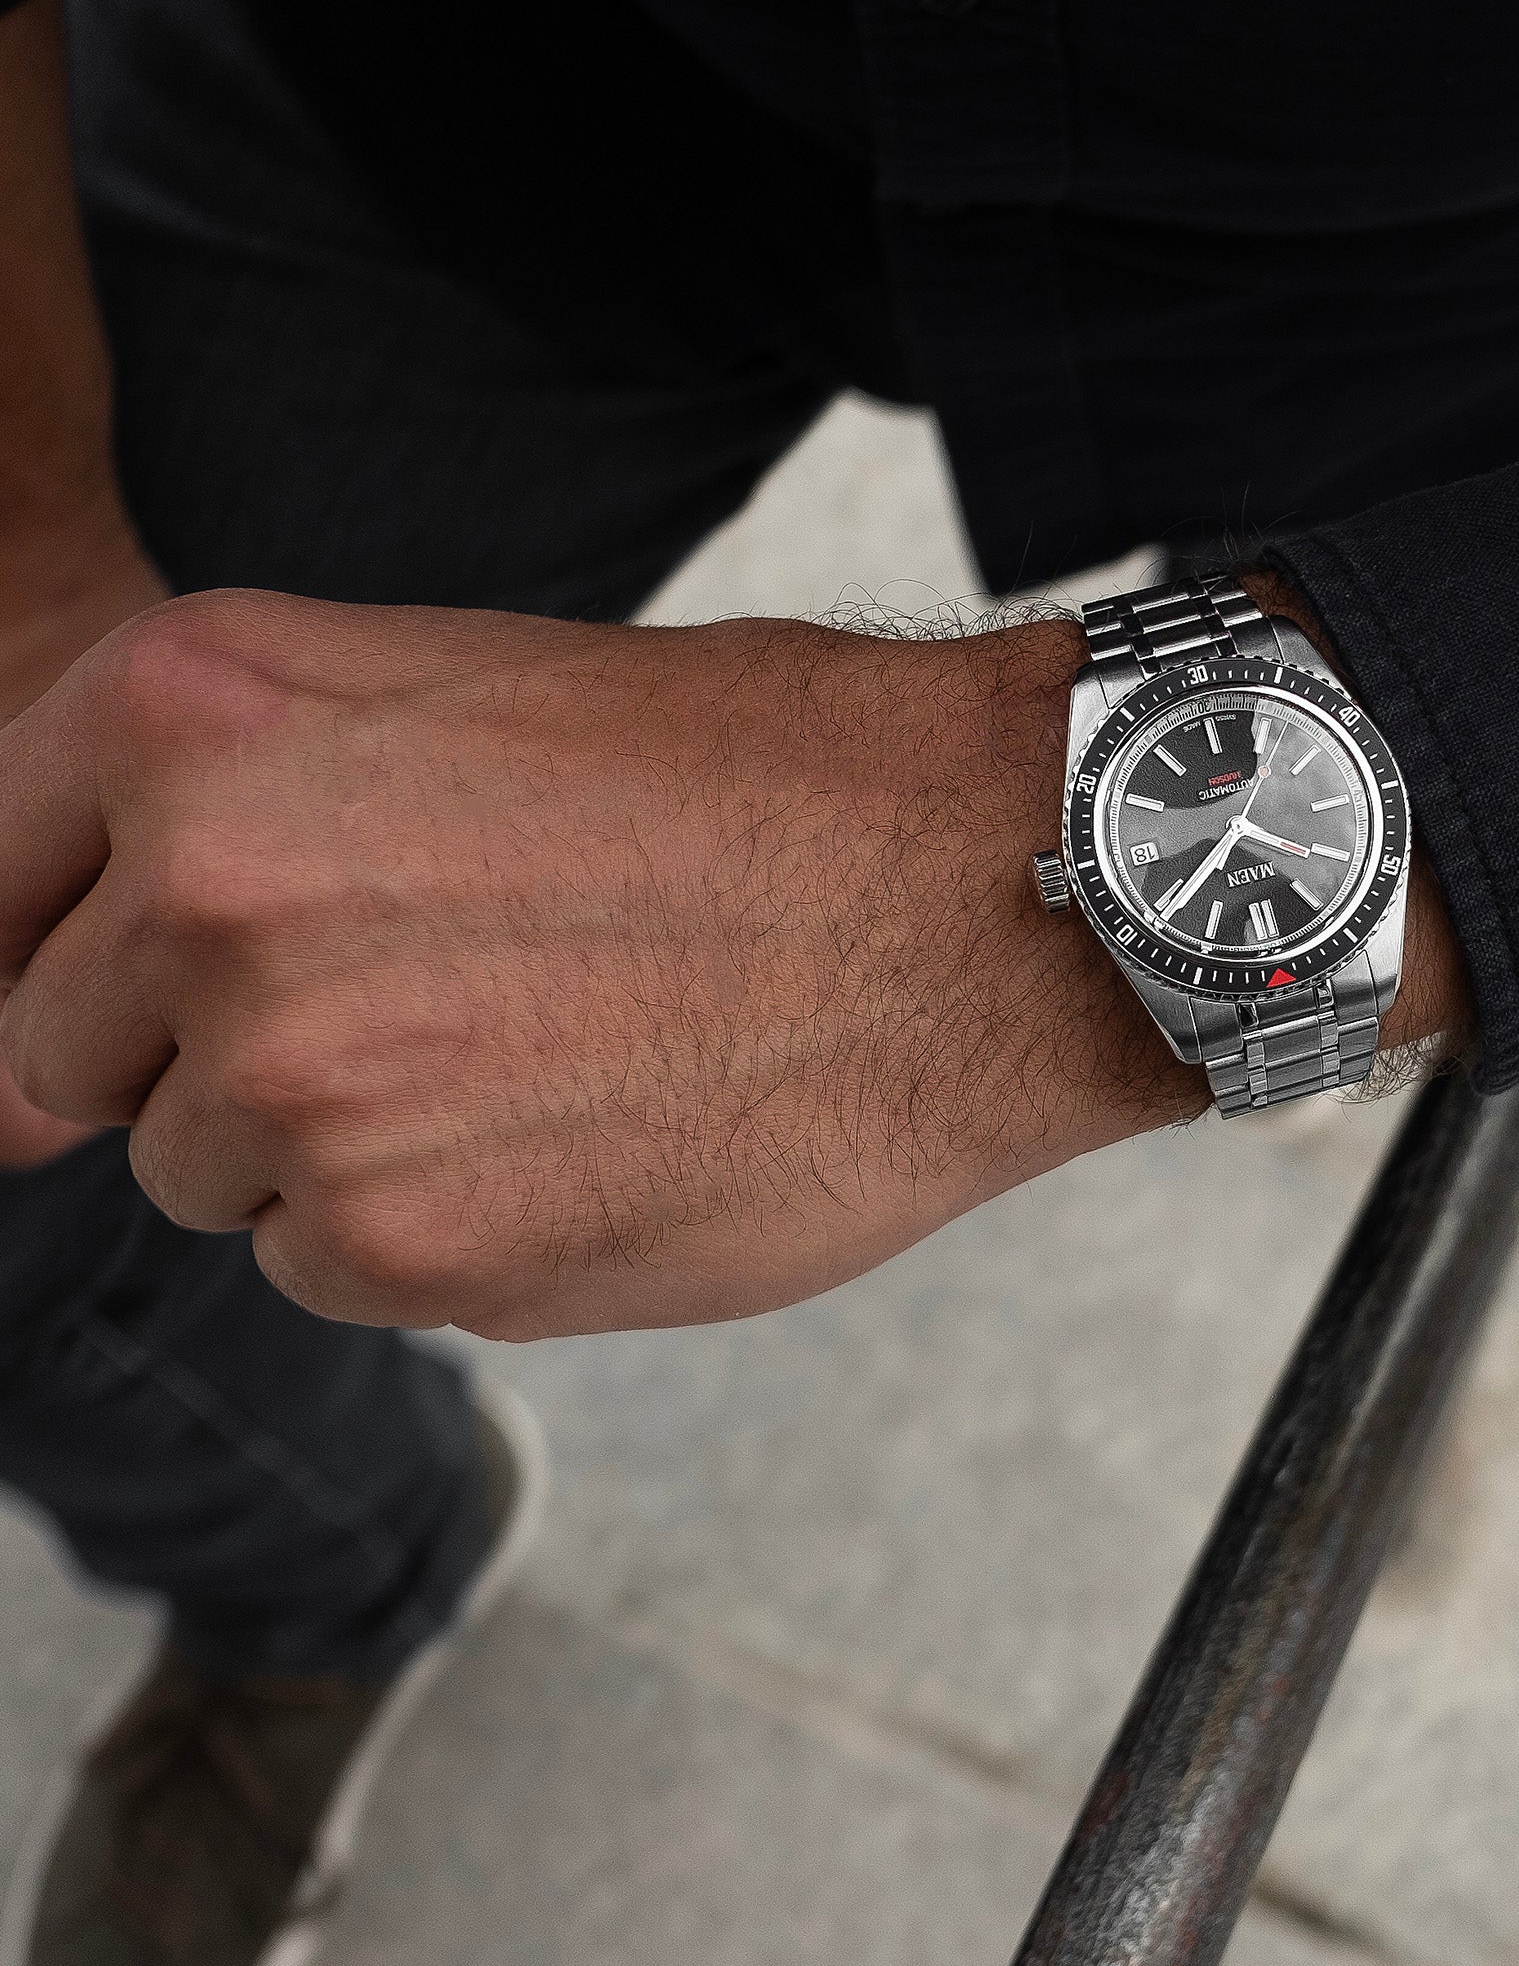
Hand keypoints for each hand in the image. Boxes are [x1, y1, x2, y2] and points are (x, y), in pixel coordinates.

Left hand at [0, 582, 1471, 1335]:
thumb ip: (228, 812)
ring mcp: (289, 1079)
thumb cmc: (753, 777)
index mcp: (193, 713)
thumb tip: (54, 1014)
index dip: (52, 949)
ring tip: (541, 1050)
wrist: (979, 888)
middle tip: (421, 999)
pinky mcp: (398, 1243)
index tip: (108, 996)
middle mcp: (200, 889)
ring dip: (334, 1146)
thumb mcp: (451, 696)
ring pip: (212, 1177)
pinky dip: (434, 1231)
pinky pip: (333, 1269)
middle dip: (203, 1053)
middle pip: (71, 1056)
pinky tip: (584, 1133)